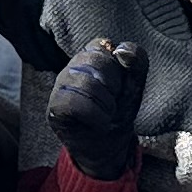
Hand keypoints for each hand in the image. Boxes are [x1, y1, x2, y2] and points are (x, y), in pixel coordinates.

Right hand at [47, 36, 146, 182]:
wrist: (108, 145)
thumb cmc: (118, 111)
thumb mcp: (135, 85)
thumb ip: (137, 61)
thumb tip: (121, 51)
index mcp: (91, 54)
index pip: (106, 45)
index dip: (120, 69)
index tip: (120, 86)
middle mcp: (73, 65)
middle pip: (96, 61)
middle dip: (114, 86)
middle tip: (113, 102)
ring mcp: (61, 84)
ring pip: (86, 82)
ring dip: (105, 104)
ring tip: (106, 114)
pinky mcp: (54, 106)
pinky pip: (74, 103)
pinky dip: (95, 116)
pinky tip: (98, 123)